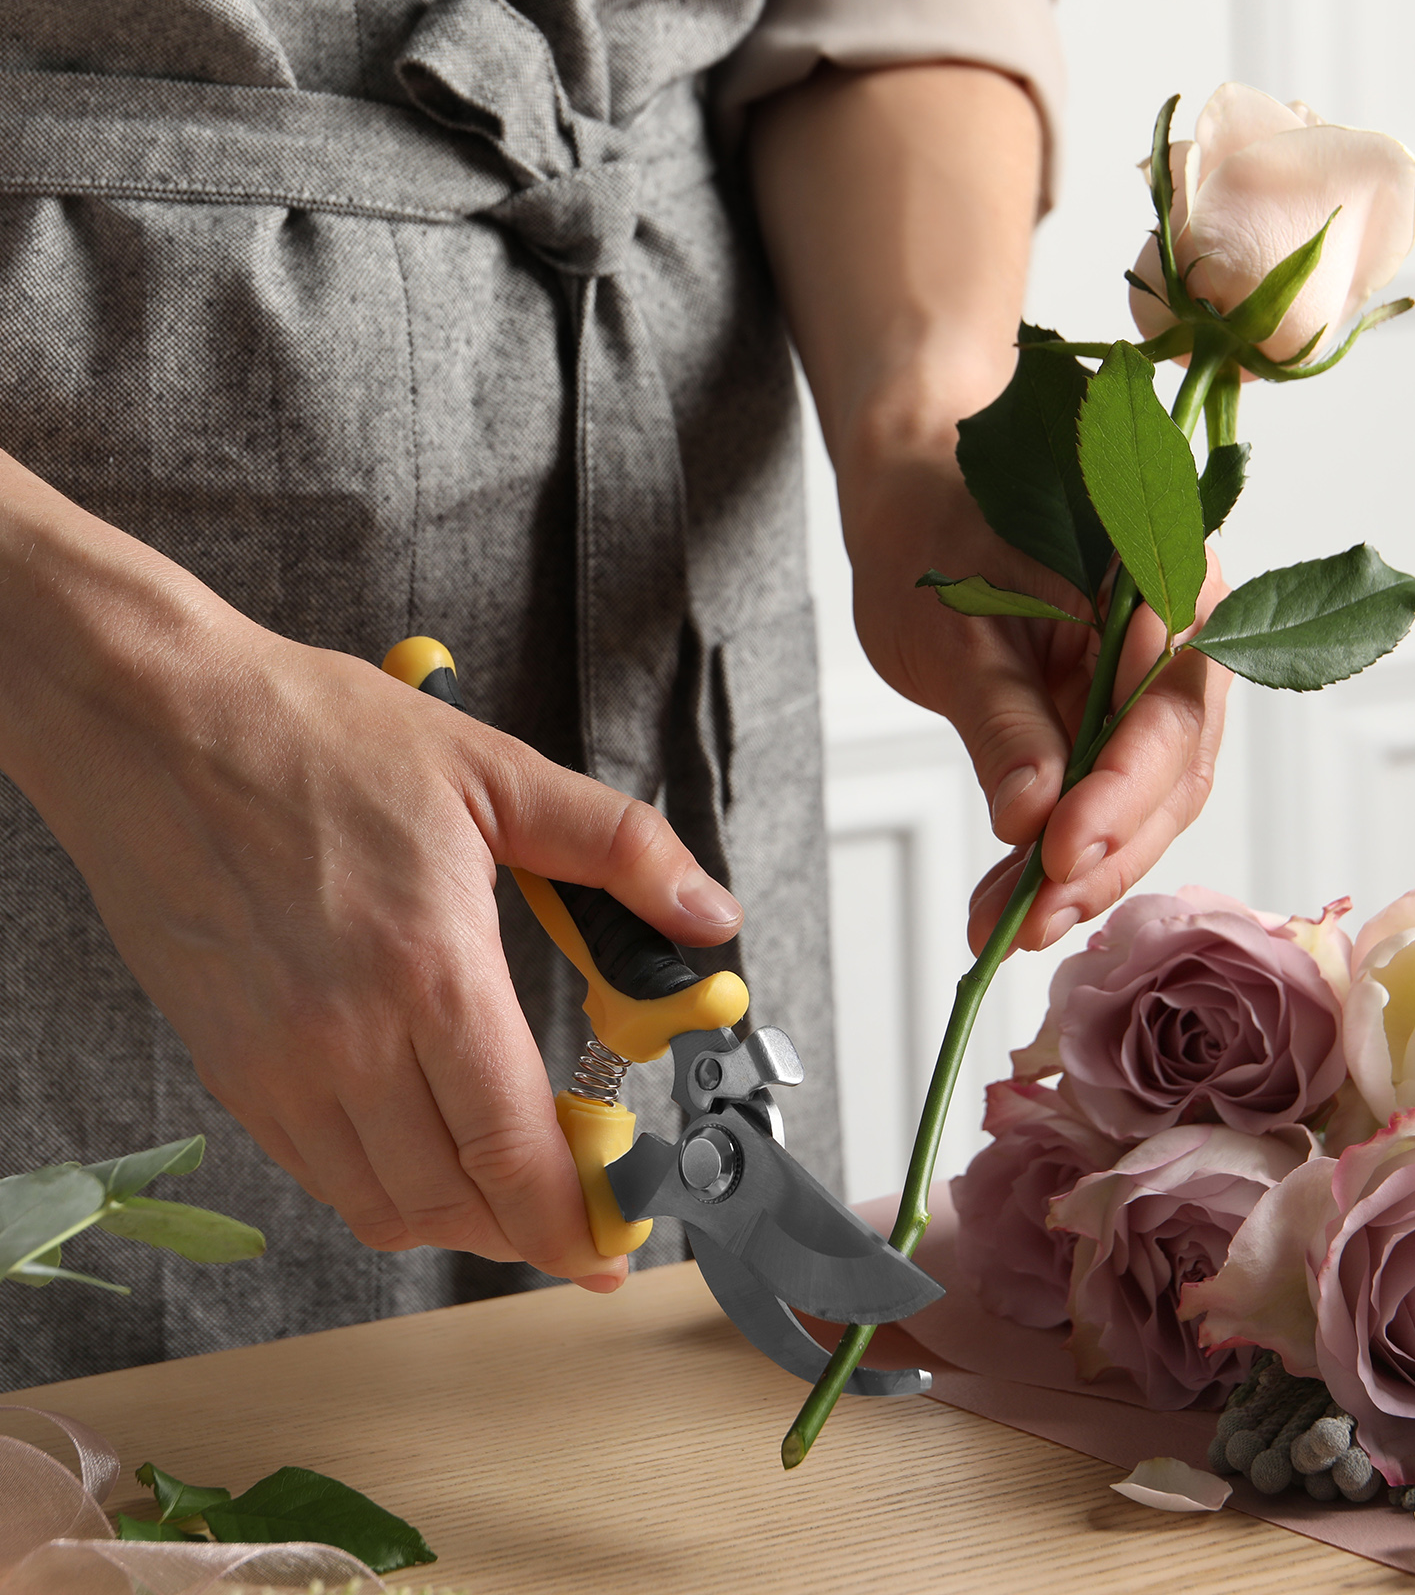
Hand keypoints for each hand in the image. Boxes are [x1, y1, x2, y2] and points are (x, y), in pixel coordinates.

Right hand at [0, 460, 740, 1282]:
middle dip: (532, 1231)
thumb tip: (712, 916)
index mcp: (428, 974)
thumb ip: (621, 851)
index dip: (573, 1222)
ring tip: (515, 1189)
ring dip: (460, 1219)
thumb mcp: (495, 773)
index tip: (616, 1244)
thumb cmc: (314, 737)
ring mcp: (276, 1066)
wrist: (151, 721)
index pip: (512, 1152)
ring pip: (381, 1205)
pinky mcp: (228, 1068)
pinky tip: (427, 1150)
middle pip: (453, 1203)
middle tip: (585, 1212)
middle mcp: (345, 1043)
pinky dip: (384, 1188)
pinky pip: (316, 1172)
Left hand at [748, 63, 1231, 953]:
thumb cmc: (932, 526)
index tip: (1062, 850)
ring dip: (1088, 871)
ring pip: (1151, 795)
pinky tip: (1019, 904)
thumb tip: (1032, 822)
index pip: (1169, 698)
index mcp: (1157, 567)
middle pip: (1175, 762)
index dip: (1123, 788)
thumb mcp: (950, 624)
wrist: (917, 493)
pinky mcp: (1121, 718)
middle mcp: (1183, 626)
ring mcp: (1157, 679)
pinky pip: (1114, 795)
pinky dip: (1069, 854)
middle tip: (1032, 917)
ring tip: (1011, 927)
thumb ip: (1000, 720)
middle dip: (1106, 851)